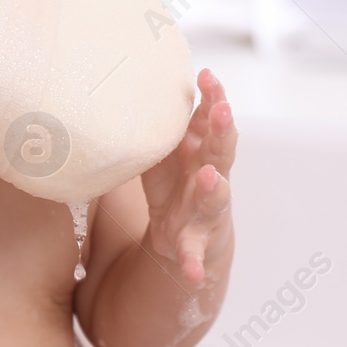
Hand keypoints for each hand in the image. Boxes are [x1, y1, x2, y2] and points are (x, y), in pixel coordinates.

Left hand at [142, 69, 236, 283]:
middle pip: (221, 150)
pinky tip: (192, 271)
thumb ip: (156, 129)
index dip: (212, 98)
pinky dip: (195, 262)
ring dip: (214, 188)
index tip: (207, 75)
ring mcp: (206, 211)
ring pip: (216, 197)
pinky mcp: (197, 244)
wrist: (185, 239)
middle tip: (222, 110)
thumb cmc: (174, 186)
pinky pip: (197, 254)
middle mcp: (209, 177)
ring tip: (209, 179)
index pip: (211, 120)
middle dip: (223, 130)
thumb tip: (123, 89)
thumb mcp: (162, 154)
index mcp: (199, 152)